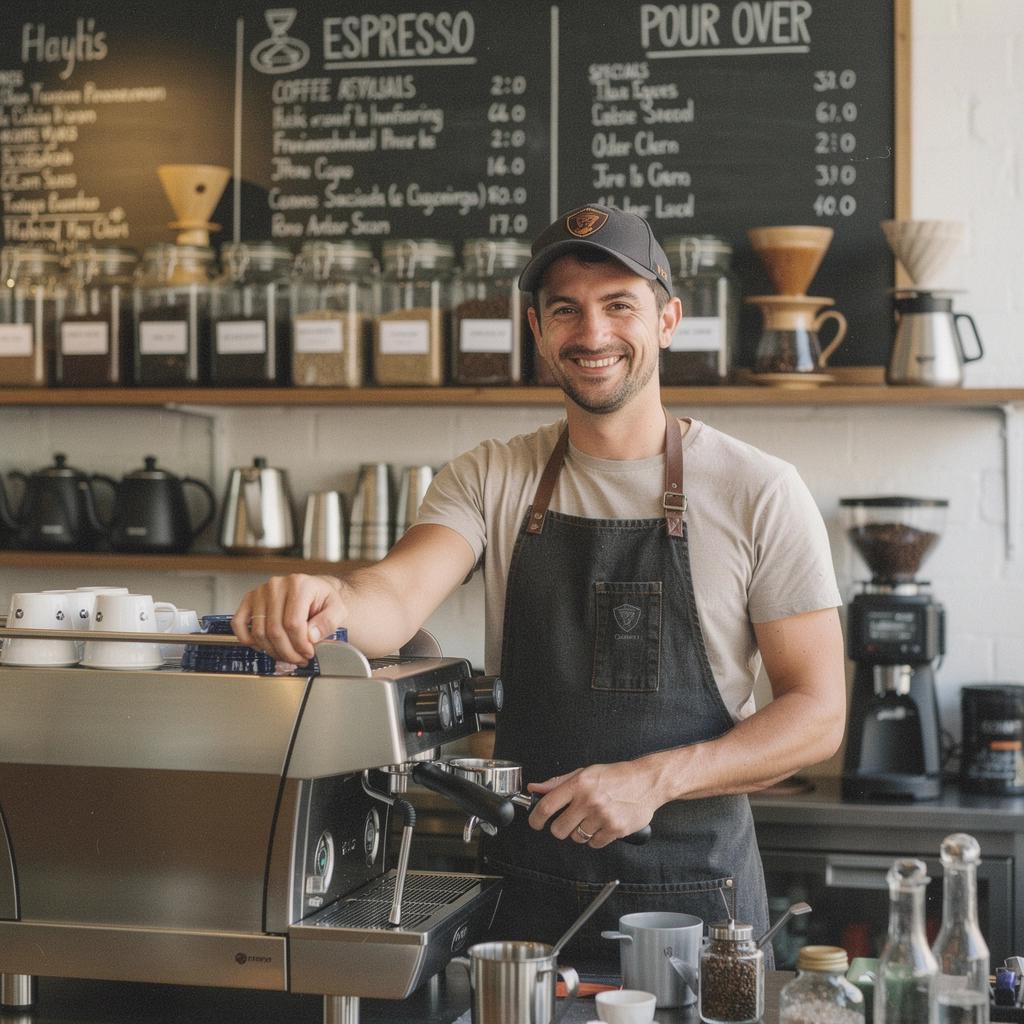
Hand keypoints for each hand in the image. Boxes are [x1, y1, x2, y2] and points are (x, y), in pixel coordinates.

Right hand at [231, 574, 345, 664]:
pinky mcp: (249, 600)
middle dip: (288, 652)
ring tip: (287, 655)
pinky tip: (264, 647)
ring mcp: (260, 592)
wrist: (315, 591)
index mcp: (298, 584)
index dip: (300, 645)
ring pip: (259, 632)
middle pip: (275, 630)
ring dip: (272, 651)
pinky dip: (248, 640)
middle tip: (299, 659)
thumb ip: (328, 622)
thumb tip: (310, 636)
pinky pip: (239, 624)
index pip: (293, 624)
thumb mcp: (337, 609)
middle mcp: (276, 585)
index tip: (309, 653)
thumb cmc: (324, 600)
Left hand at [527, 762, 656, 849]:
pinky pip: (594, 844)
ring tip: (592, 818)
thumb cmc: (616, 776)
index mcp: (578, 784)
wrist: (647, 781)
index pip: (546, 806)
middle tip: (570, 820)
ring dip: (581, 832)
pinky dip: (596, 838)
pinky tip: (603, 824)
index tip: (535, 823)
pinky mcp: (615, 829)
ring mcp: (602, 816)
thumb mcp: (585, 772)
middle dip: (561, 828)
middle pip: (559, 829)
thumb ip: (558, 782)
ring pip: (576, 838)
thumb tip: (535, 788)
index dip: (536, 819)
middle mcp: (588, 800)